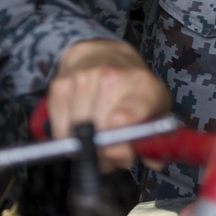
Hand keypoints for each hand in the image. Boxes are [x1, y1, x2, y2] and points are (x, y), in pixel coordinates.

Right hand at [47, 39, 171, 171]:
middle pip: (99, 133)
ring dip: (86, 147)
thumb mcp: (156, 110)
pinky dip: (69, 138)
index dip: (120, 145)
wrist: (103, 54)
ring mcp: (83, 79)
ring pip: (77, 134)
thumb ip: (156, 140)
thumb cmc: (134, 90)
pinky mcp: (59, 85)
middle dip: (105, 154)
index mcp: (143, 87)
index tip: (120, 155)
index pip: (127, 117)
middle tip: (112, 154)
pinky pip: (59, 130)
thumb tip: (155, 161)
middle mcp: (112, 78)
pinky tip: (82, 128)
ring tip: (98, 139)